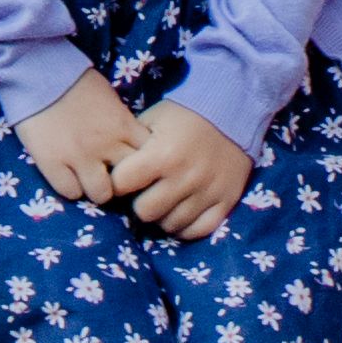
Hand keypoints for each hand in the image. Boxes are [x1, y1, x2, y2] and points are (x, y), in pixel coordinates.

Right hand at [16, 65, 144, 205]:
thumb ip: (122, 124)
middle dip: (122, 181)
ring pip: (101, 195)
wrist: (37, 69)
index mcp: (122, 126)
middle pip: (128, 182)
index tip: (133, 164)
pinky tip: (67, 176)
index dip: (142, 164)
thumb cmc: (75, 80)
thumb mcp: (110, 98)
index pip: (149, 158)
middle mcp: (105, 145)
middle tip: (111, 176)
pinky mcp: (52, 163)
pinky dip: (70, 187)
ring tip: (87, 178)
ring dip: (96, 188)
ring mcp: (78, 156)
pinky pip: (70, 192)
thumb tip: (130, 144)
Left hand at [102, 92, 253, 235]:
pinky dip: (186, 227)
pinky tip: (180, 214)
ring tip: (163, 202)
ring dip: (163, 216)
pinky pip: (198, 230)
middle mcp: (184, 178)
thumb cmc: (184, 114)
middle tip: (144, 194)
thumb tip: (111, 167)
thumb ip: (132, 144)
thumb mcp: (152, 119)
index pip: (122, 184)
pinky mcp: (225, 202)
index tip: (122, 180)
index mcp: (161, 155)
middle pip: (145, 212)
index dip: (117, 182)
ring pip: (171, 225)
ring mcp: (206, 192)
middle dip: (139, 204)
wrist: (230, 112)